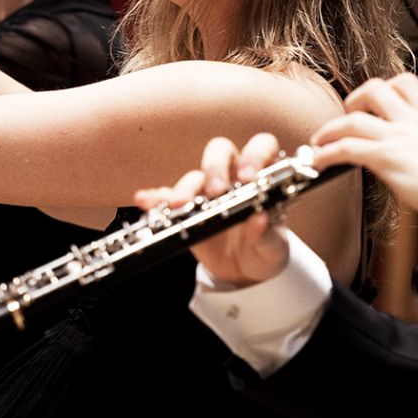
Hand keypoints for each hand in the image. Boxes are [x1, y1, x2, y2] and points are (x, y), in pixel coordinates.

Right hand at [134, 133, 290, 288]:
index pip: (261, 147)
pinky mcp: (188, 209)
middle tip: (216, 190)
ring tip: (180, 205)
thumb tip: (259, 219)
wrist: (245, 270)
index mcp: (261, 177)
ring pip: (194, 175)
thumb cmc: (265, 249)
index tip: (249, 177)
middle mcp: (233, 176)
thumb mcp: (272, 247)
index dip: (255, 155)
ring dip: (185, 187)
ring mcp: (208, 191)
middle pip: (221, 151)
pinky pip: (168, 197)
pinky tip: (145, 200)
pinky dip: (156, 198)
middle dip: (216, 166)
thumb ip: (267, 235)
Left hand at [310, 73, 417, 220]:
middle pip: (375, 89)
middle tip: (348, 116)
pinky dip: (328, 153)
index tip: (375, 100)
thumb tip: (412, 149)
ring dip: (330, 129)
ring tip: (321, 140)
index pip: (405, 82)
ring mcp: (397, 137)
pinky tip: (320, 161)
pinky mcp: (387, 157)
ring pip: (353, 119)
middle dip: (354, 100)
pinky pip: (347, 148)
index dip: (386, 87)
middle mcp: (412, 121)